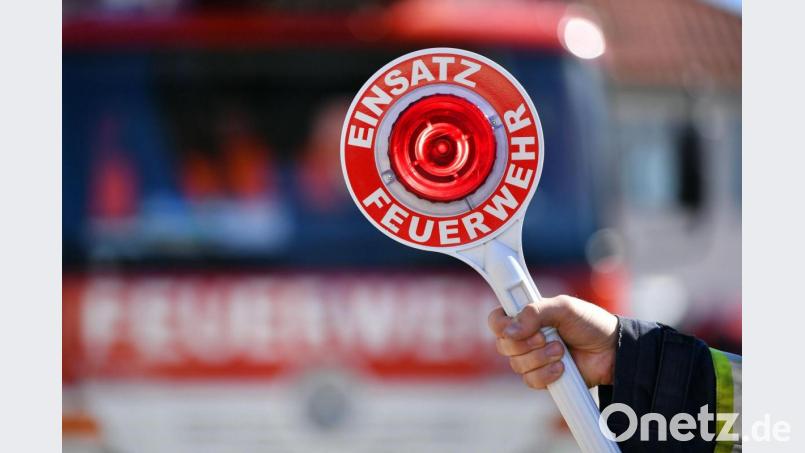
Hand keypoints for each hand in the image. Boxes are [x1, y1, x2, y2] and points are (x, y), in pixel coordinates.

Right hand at [487, 295, 617, 389]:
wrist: (612, 351)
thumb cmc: (590, 323)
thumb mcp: (564, 308)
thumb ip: (535, 312)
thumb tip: (511, 330)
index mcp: (526, 317)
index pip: (497, 320)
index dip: (500, 324)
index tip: (512, 326)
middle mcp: (525, 337)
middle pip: (503, 345)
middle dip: (526, 344)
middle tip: (546, 337)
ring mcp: (533, 359)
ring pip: (517, 365)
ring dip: (540, 358)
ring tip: (561, 351)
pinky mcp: (543, 377)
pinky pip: (530, 381)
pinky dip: (546, 374)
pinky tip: (562, 368)